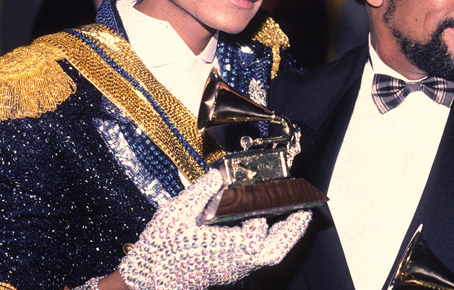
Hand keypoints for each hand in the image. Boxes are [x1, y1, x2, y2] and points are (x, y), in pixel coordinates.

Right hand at [119, 169, 311, 289]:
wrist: (148, 279)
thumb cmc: (160, 248)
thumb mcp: (176, 213)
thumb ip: (200, 192)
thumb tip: (217, 175)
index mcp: (222, 249)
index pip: (254, 238)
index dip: (262, 221)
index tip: (266, 198)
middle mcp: (232, 262)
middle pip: (273, 251)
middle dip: (292, 232)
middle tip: (305, 212)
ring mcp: (232, 268)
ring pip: (268, 256)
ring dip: (284, 237)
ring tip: (295, 217)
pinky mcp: (228, 270)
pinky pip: (258, 257)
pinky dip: (269, 241)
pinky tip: (267, 225)